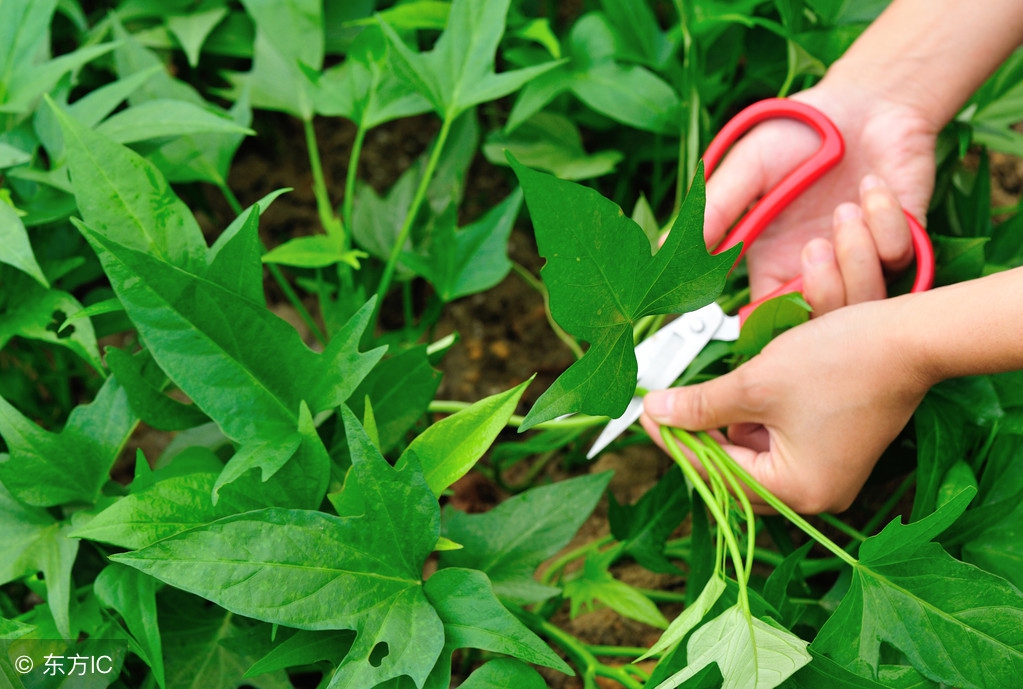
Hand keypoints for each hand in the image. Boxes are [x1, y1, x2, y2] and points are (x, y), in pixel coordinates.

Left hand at [640, 295, 930, 513]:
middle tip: (663, 405)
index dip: (675, 441)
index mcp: (795, 490)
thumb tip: (657, 411)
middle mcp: (814, 494)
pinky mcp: (834, 450)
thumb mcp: (757, 383)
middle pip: (734, 470)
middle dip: (699, 435)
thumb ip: (701, 404)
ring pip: (754, 454)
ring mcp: (827, 474)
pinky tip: (734, 393)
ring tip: (695, 395)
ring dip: (724, 424)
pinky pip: (778, 442)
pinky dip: (753, 419)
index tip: (644, 414)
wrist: (910, 337)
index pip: (717, 473)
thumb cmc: (838, 361)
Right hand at [705, 80, 936, 314]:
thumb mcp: (746, 169)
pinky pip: (897, 257)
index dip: (760, 326)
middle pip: (818, 325)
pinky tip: (873, 186)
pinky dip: (884, 220)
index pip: (762, 321)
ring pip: (862, 300)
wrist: (864, 98)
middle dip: (820, 293)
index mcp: (773, 265)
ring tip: (845, 209)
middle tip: (813, 247)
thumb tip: (664, 252)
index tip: (758, 309)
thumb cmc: (797, 132)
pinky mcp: (902, 241)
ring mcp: (861, 260)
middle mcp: (817, 271)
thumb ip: (712, 211)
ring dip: (854, 253)